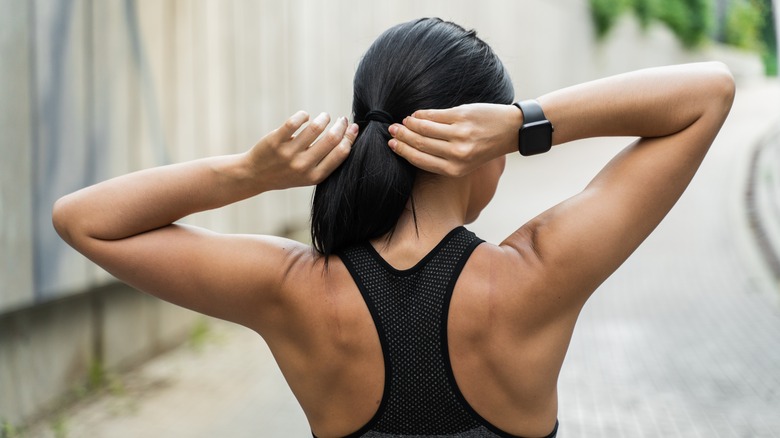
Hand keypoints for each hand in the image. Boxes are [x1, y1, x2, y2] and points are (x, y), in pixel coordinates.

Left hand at [248, 111, 357, 190]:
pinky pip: (294, 122)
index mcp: (314, 176)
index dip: (350, 138)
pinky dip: (303, 115)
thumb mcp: (307, 176)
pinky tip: (305, 116)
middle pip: (330, 140)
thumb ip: (324, 162)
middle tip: (342, 119)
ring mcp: (288, 153)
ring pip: (314, 128)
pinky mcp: (275, 141)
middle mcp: (302, 166)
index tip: (353, 128)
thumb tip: (345, 138)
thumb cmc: (286, 174)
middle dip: (340, 126)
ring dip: (324, 118)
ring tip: (325, 116)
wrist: (255, 175)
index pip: (340, 154)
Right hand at [387, 103, 521, 176]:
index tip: (392, 144)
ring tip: (403, 122)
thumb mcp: (466, 162)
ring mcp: (460, 134)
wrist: (510, 130)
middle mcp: (457, 154)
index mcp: (456, 169)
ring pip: (424, 128)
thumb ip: (443, 158)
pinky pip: (435, 115)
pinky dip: (422, 114)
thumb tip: (412, 146)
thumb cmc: (485, 146)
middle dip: (402, 136)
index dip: (403, 151)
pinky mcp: (462, 117)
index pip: (421, 160)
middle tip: (391, 130)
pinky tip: (416, 114)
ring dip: (410, 124)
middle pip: (420, 144)